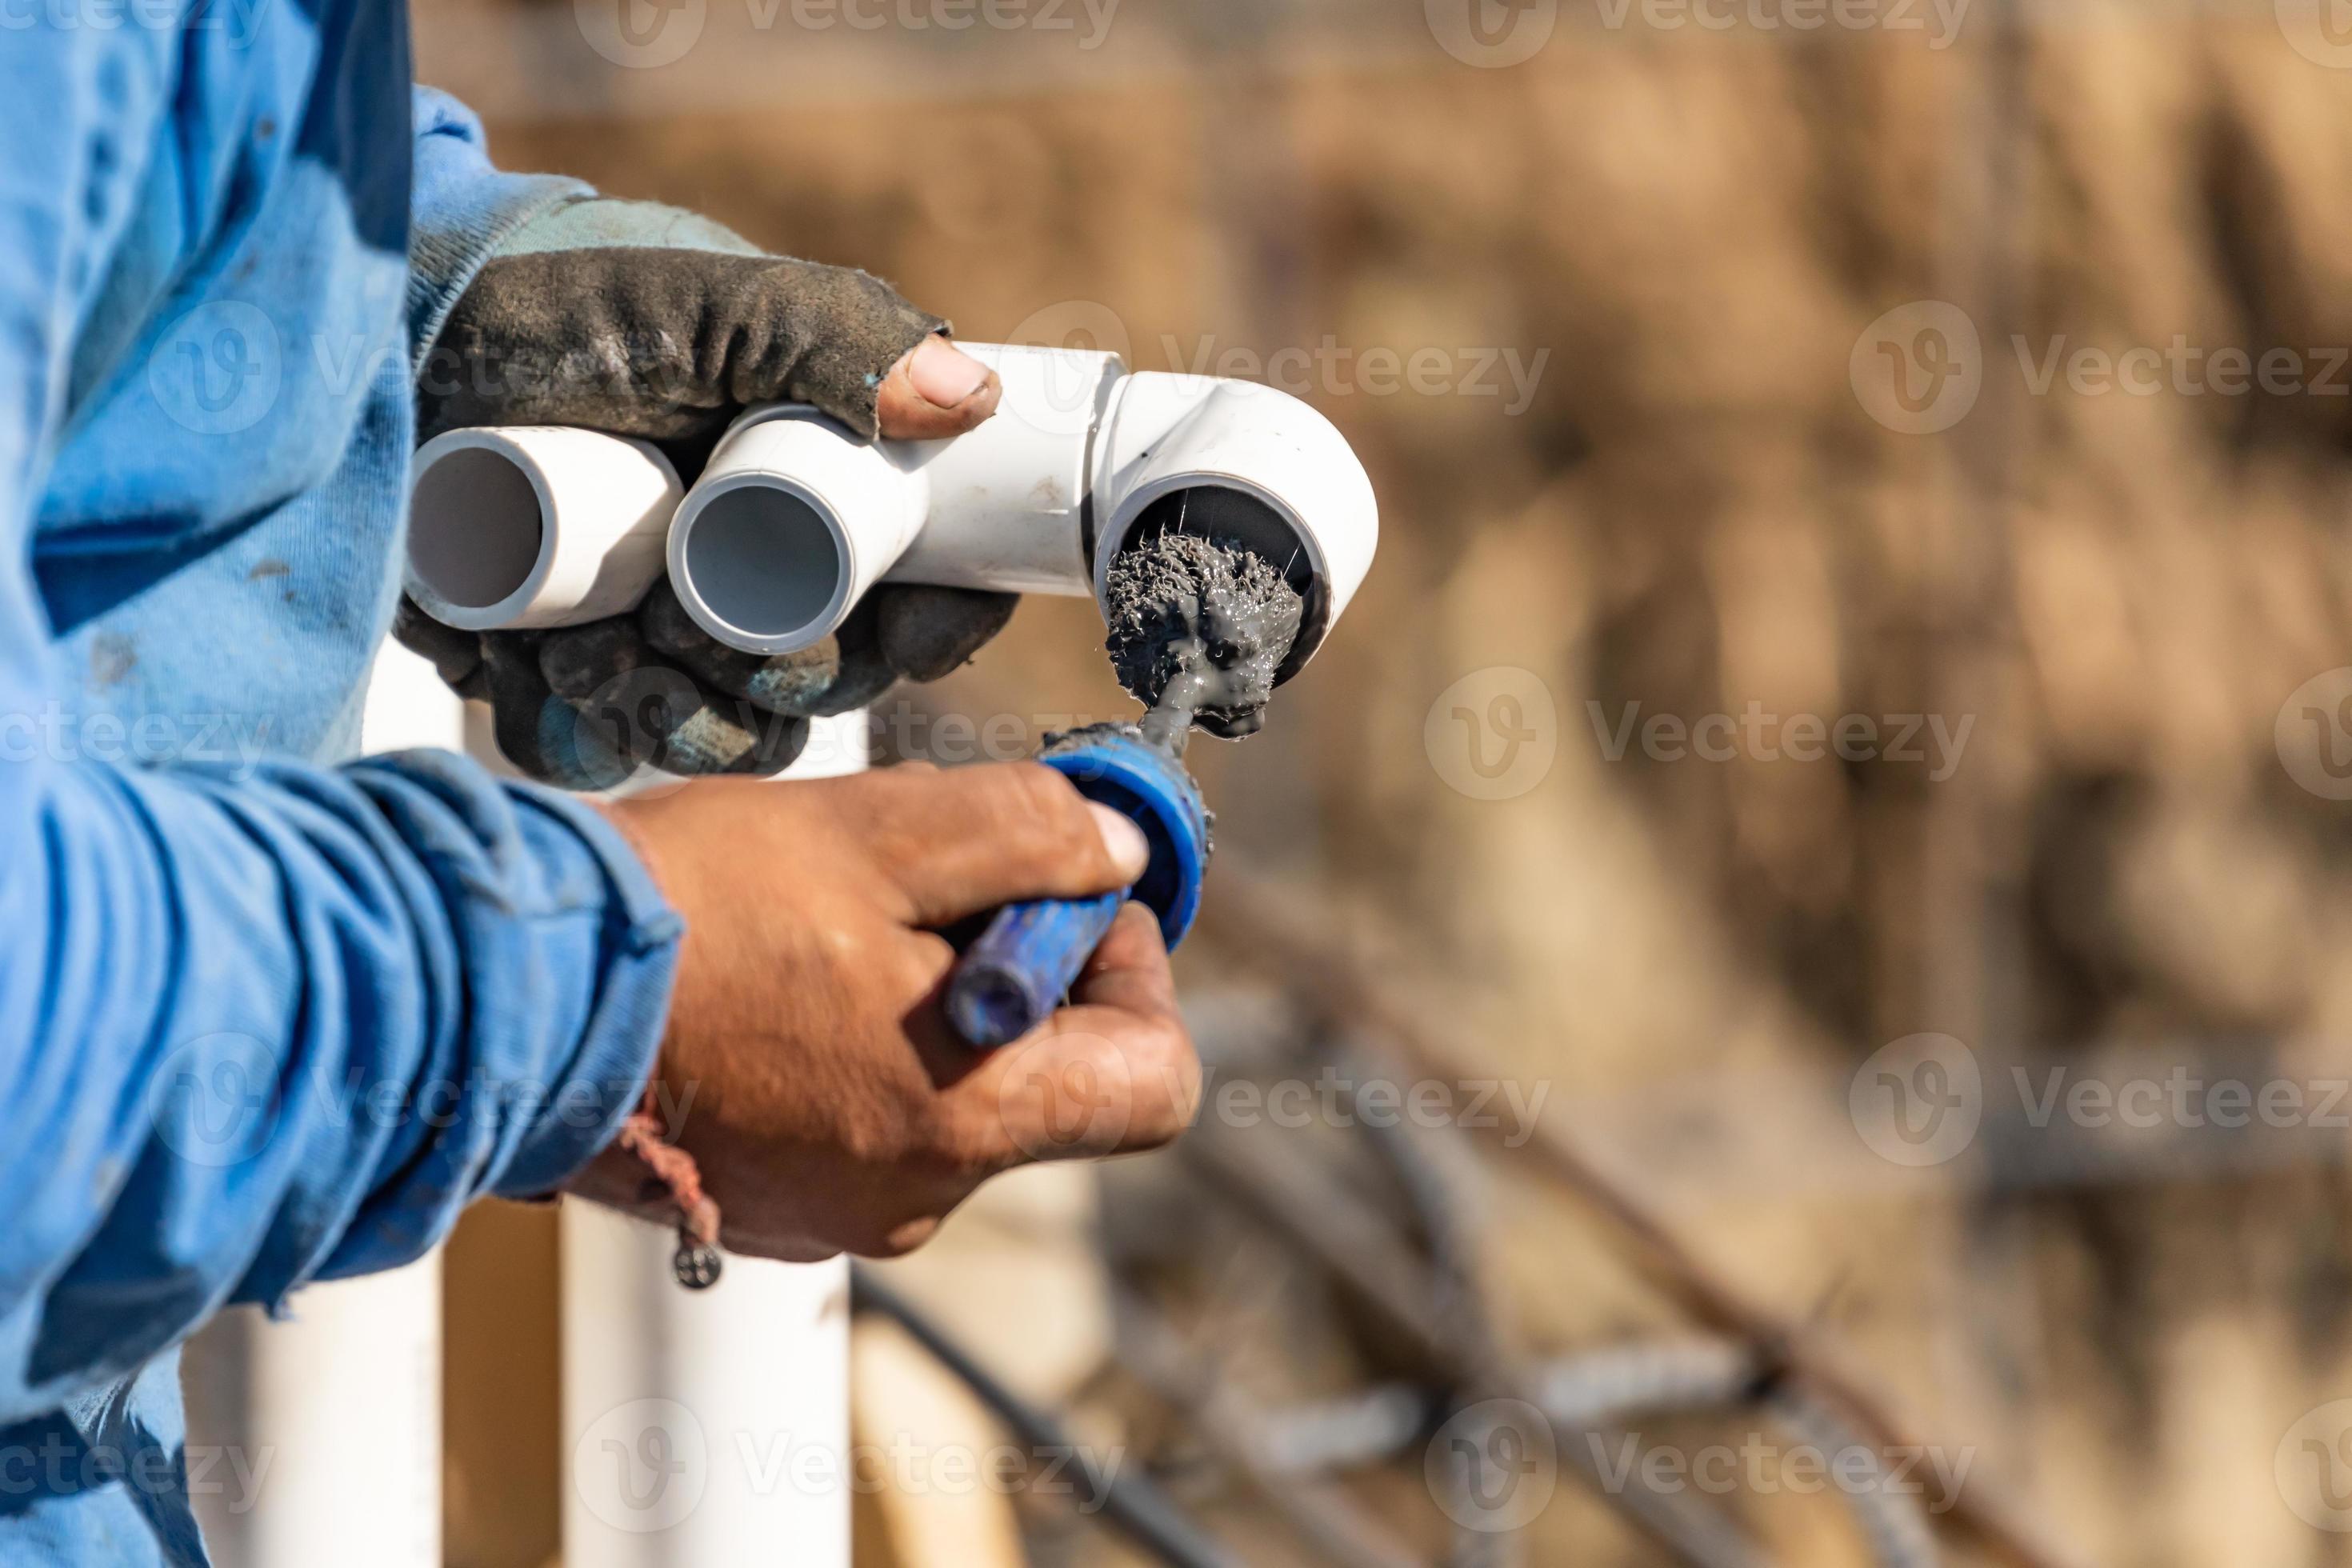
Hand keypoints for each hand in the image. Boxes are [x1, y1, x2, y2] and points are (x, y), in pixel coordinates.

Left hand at [395, 198, 1016, 786]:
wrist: (375, 337)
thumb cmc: (551, 300)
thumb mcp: (701, 305)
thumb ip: (831, 334)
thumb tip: (970, 400)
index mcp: (806, 491)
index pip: (917, 589)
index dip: (931, 630)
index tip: (900, 638)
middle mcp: (741, 572)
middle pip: (822, 690)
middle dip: (773, 687)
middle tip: (681, 629)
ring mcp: (648, 632)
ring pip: (718, 739)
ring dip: (677, 723)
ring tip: (597, 655)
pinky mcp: (550, 670)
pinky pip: (596, 755)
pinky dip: (577, 737)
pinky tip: (541, 680)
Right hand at [571, 762, 1202, 1260]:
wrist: (496, 993)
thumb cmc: (686, 912)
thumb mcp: (886, 832)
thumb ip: (1033, 836)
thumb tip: (1119, 855)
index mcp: (965, 1121)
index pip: (1154, 1084)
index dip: (1137, 973)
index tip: (1068, 898)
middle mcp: (914, 1196)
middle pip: (1050, 1081)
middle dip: (1018, 966)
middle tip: (925, 880)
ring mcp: (836, 1213)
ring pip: (953, 1094)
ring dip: (927, 999)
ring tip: (822, 922)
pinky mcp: (767, 1204)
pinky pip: (867, 1119)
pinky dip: (855, 1044)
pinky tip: (772, 977)